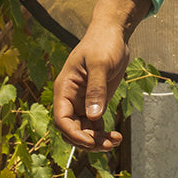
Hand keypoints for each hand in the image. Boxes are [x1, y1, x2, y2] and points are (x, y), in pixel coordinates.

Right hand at [53, 0, 149, 151]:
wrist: (113, 33)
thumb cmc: (103, 43)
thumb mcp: (100, 64)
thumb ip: (96, 88)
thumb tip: (93, 116)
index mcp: (64, 88)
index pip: (61, 119)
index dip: (73, 134)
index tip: (91, 140)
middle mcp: (70, 98)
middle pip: (71, 129)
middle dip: (87, 141)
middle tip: (108, 144)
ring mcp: (82, 102)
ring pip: (83, 130)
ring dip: (97, 140)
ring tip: (115, 141)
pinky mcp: (94, 102)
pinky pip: (94, 125)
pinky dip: (102, 134)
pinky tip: (116, 136)